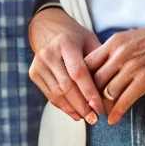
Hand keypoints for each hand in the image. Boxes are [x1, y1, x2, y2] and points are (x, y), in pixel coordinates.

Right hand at [28, 7, 103, 124]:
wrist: (47, 27)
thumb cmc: (74, 36)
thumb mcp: (90, 40)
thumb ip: (99, 60)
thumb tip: (111, 88)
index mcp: (66, 43)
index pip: (78, 72)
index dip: (89, 92)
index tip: (100, 108)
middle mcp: (49, 53)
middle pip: (66, 86)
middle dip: (82, 106)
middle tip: (95, 118)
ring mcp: (39, 64)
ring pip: (57, 94)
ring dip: (73, 109)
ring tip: (87, 118)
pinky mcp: (34, 73)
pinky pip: (49, 95)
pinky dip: (63, 106)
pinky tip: (75, 113)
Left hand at [85, 19, 144, 124]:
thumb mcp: (133, 37)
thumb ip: (116, 49)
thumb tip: (105, 62)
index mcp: (115, 42)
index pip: (87, 63)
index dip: (82, 80)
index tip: (82, 91)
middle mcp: (120, 53)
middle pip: (94, 80)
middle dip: (89, 96)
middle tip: (88, 107)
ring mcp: (132, 67)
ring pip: (107, 92)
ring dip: (102, 107)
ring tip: (100, 115)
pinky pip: (124, 100)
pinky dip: (116, 113)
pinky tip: (113, 120)